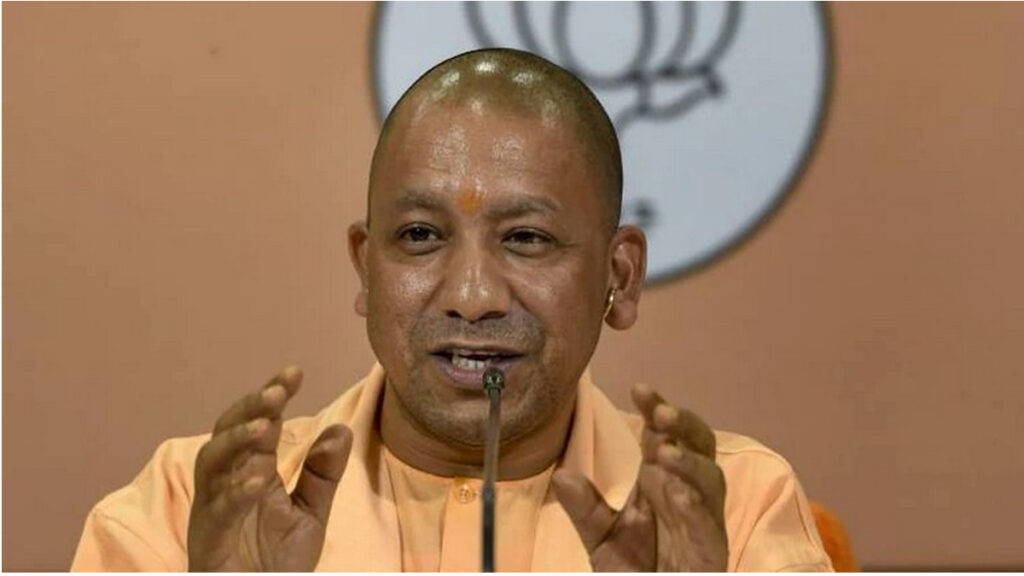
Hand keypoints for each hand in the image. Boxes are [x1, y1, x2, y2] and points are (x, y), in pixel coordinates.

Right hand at [187, 366, 352, 570]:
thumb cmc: (274, 563)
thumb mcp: (309, 514)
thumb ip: (322, 475)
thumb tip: (341, 428)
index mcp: (249, 474)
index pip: (258, 425)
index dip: (272, 397)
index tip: (295, 371)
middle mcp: (225, 486)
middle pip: (225, 433)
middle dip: (250, 408)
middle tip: (277, 391)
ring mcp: (212, 513)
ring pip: (210, 463)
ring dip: (236, 441)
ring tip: (265, 425)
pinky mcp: (209, 542)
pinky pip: (217, 512)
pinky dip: (236, 492)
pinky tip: (259, 477)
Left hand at [552, 383, 727, 571]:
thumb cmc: (636, 570)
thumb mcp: (601, 538)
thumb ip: (585, 508)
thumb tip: (562, 476)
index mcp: (661, 482)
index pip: (664, 434)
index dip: (656, 409)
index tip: (640, 389)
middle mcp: (687, 494)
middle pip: (699, 445)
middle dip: (684, 424)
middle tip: (661, 412)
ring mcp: (703, 522)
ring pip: (711, 479)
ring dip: (689, 462)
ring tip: (664, 451)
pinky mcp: (711, 552)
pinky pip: (709, 524)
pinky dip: (695, 506)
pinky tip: (676, 492)